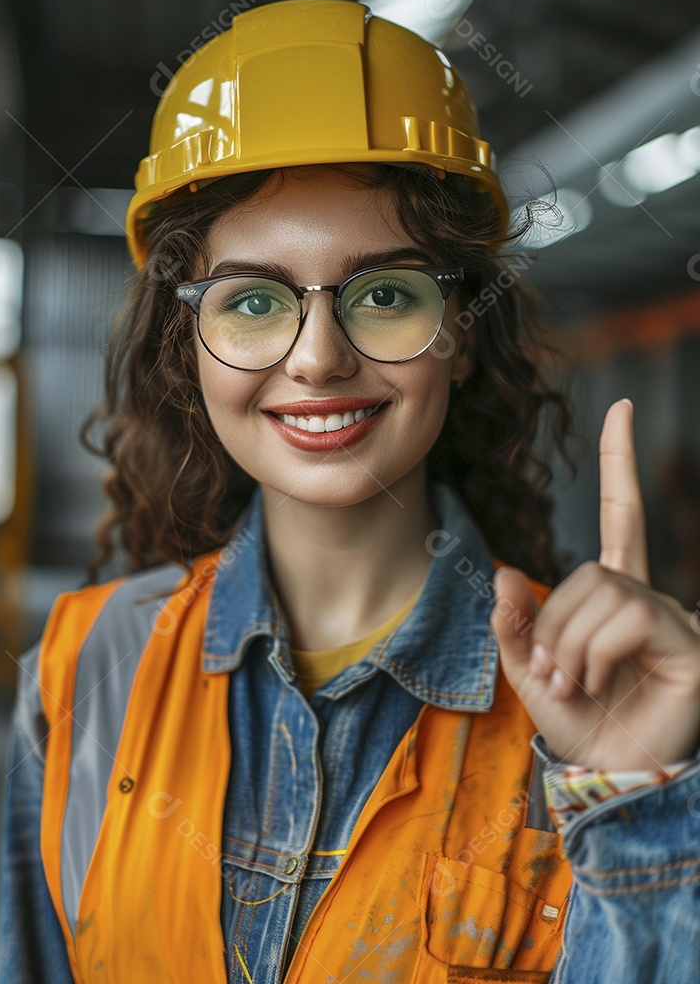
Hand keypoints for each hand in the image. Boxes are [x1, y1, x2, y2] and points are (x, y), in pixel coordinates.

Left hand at [490, 399, 699, 769]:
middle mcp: (650, 599)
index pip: (624, 516)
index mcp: (615, 597)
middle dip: (552, 624)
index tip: (620, 408)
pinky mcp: (689, 644)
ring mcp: (674, 619)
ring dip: (569, 643)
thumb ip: (513, 623)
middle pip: (589, 570)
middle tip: (552, 673)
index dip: (621, 462)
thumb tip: (504, 571)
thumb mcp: (528, 671)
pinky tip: (595, 683)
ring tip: (574, 683)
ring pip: (602, 590)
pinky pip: (627, 616)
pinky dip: (592, 651)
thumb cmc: (578, 727)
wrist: (606, 779)